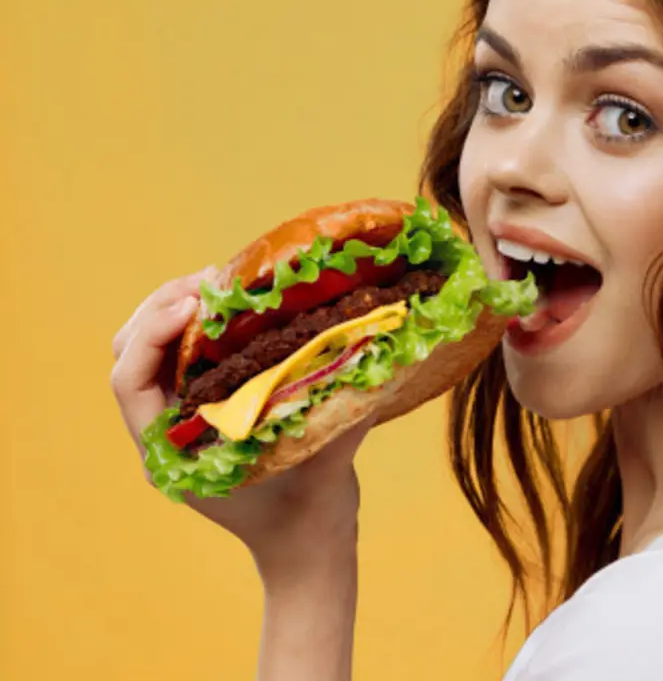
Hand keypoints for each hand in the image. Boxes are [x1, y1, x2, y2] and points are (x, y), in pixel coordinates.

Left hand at [110, 268, 369, 573]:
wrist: (305, 549)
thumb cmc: (310, 517)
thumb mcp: (326, 466)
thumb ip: (339, 413)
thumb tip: (366, 351)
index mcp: (170, 456)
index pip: (131, 382)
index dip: (155, 334)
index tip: (197, 304)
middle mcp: (163, 436)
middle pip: (128, 354)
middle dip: (161, 307)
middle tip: (212, 281)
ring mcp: (177, 422)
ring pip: (148, 351)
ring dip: (175, 310)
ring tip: (221, 285)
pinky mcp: (200, 411)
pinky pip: (180, 357)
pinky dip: (198, 326)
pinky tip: (235, 310)